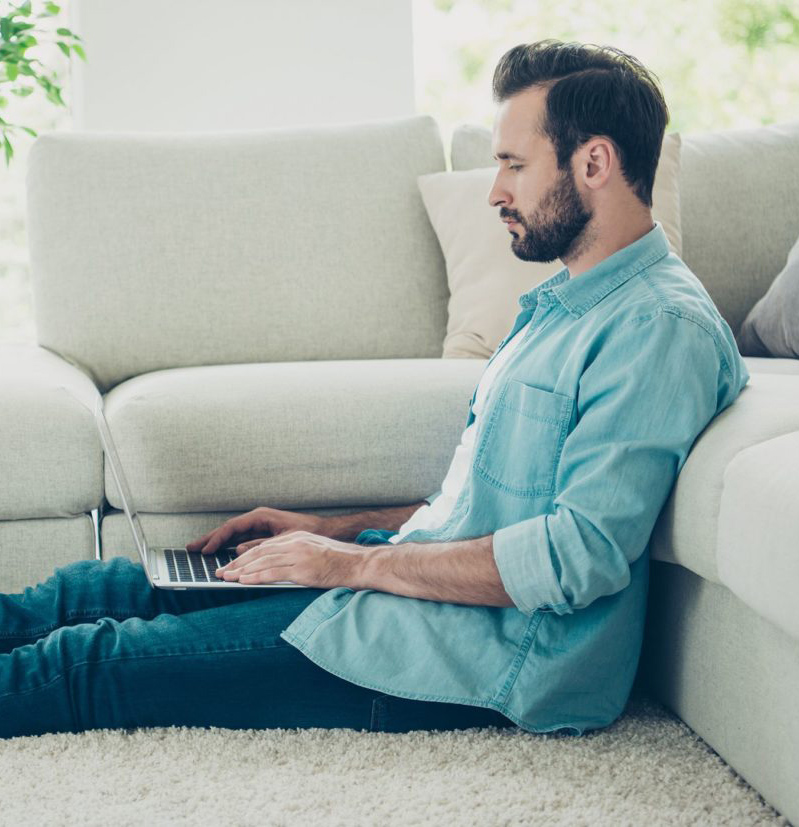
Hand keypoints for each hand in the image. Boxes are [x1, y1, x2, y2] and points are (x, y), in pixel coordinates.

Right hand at [186, 507, 327, 554]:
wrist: (323, 529)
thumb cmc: (307, 531)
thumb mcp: (283, 539)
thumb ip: (260, 544)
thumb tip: (238, 551)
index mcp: (261, 516)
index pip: (233, 527)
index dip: (217, 539)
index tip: (206, 550)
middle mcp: (256, 519)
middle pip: (227, 529)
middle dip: (209, 539)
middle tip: (190, 548)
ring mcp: (257, 526)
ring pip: (231, 535)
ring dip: (214, 542)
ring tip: (197, 550)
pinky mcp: (260, 534)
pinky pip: (238, 540)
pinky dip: (226, 546)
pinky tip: (216, 553)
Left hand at [215, 530, 366, 588]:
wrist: (359, 564)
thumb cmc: (340, 562)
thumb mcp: (315, 551)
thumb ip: (296, 554)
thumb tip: (277, 565)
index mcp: (297, 538)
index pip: (265, 546)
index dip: (245, 556)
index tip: (231, 565)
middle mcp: (295, 543)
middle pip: (259, 552)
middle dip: (237, 563)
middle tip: (221, 572)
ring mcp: (298, 555)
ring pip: (262, 561)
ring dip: (241, 571)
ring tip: (226, 578)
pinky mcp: (302, 569)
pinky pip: (273, 572)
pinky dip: (255, 577)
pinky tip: (243, 581)